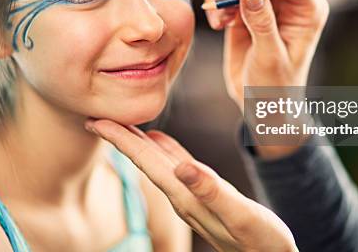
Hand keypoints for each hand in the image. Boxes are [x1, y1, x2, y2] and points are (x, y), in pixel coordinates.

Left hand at [85, 118, 297, 251]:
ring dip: (138, 142)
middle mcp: (182, 194)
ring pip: (157, 161)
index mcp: (185, 195)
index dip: (121, 140)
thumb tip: (182, 168)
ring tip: (121, 125)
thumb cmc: (262, 241)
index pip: (146, 162)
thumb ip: (211, 191)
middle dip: (120, 138)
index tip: (96, 121)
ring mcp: (192, 194)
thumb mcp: (240, 215)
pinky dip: (164, 149)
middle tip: (95, 118)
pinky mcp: (204, 193)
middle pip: (144, 160)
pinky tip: (157, 140)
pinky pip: (176, 165)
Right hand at [204, 0, 328, 156]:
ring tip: (220, 19)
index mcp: (307, 9)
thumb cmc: (275, 87)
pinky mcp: (246, 7)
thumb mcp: (270, 58)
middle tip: (225, 2)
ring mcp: (267, 1)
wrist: (260, 102)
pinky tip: (218, 23)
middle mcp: (290, 0)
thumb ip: (262, 24)